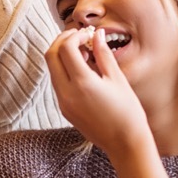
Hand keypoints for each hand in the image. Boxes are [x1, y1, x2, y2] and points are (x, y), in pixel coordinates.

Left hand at [45, 26, 148, 156]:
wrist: (124, 144)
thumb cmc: (127, 111)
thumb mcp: (117, 79)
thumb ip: (103, 54)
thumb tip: (97, 34)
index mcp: (82, 83)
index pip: (65, 48)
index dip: (74, 36)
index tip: (87, 34)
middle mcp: (66, 93)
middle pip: (50, 56)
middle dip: (62, 42)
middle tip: (79, 37)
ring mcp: (62, 103)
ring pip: (52, 70)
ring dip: (62, 56)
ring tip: (84, 53)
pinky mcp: (64, 110)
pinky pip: (57, 83)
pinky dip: (65, 70)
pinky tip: (83, 69)